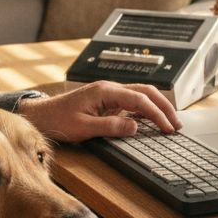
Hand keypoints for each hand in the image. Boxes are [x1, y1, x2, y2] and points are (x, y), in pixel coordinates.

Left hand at [17, 81, 180, 143]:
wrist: (40, 116)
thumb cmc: (57, 120)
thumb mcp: (83, 128)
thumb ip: (110, 127)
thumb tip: (135, 127)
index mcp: (105, 91)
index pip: (140, 100)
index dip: (157, 114)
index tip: (168, 128)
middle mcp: (109, 89)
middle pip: (145, 92)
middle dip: (164, 106)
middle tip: (177, 124)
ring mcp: (108, 94)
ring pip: (140, 95)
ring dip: (157, 107)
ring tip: (170, 122)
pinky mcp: (106, 101)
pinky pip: (131, 102)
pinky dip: (145, 110)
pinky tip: (151, 120)